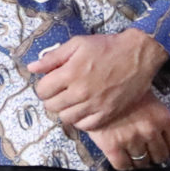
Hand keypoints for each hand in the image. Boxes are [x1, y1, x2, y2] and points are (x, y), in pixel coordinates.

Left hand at [28, 31, 167, 130]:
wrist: (138, 55)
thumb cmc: (107, 47)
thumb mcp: (77, 44)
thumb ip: (53, 57)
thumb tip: (32, 68)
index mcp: (70, 73)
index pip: (42, 91)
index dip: (43, 87)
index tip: (50, 83)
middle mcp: (80, 92)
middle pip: (52, 106)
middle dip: (52, 99)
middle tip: (60, 92)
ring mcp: (94, 105)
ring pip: (66, 118)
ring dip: (65, 110)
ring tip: (71, 101)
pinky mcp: (107, 114)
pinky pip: (85, 126)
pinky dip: (80, 120)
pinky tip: (83, 110)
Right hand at [80, 96, 169, 170]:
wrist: (93, 89)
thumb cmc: (125, 93)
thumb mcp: (152, 101)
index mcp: (162, 117)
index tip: (164, 143)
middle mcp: (149, 130)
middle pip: (161, 156)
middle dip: (156, 153)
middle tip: (147, 146)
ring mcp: (131, 140)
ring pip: (144, 163)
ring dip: (140, 159)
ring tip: (134, 150)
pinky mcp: (112, 147)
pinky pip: (124, 167)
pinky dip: (125, 165)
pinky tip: (122, 155)